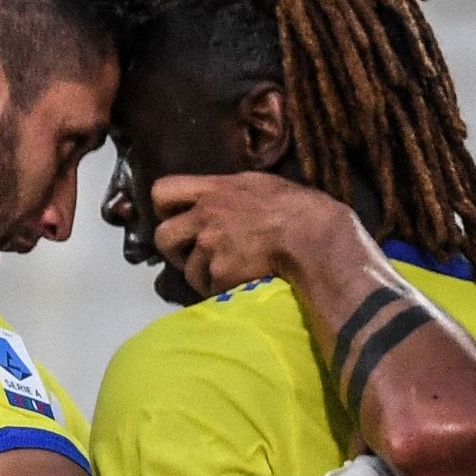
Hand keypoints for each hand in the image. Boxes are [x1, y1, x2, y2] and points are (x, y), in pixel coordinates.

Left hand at [151, 172, 363, 296]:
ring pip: (188, 270)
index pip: (162, 191)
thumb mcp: (261, 184)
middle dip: (174, 250)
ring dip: (203, 275)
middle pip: (162, 236)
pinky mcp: (219, 275)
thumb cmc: (298, 208)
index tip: (175, 218)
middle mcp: (205, 217)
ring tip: (228, 273)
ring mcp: (210, 248)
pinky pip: (209, 289)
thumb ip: (231, 190)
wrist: (313, 238)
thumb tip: (219, 195)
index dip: (163, 209)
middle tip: (192, 255)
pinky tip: (240, 283)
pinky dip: (222, 290)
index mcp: (214, 190)